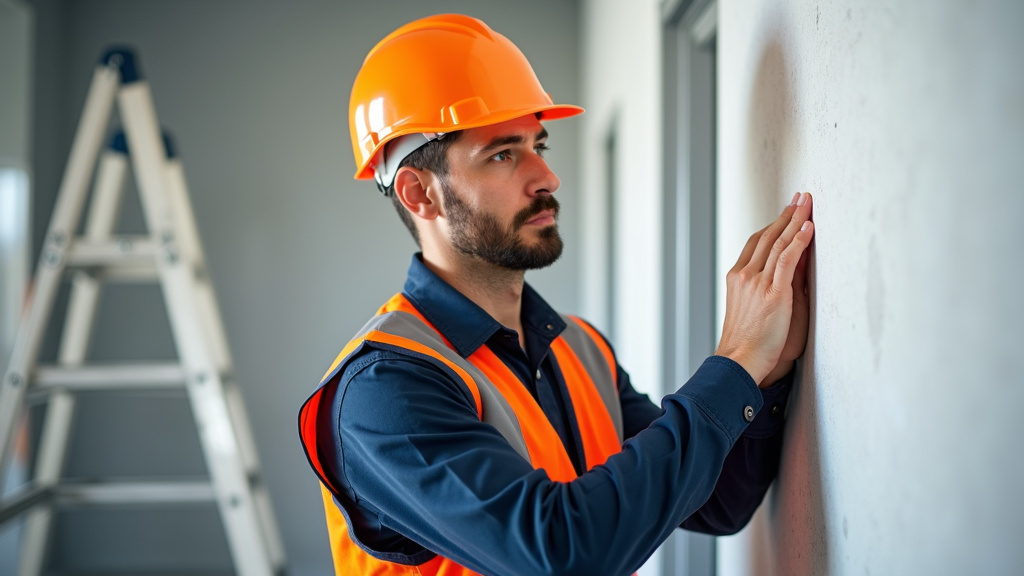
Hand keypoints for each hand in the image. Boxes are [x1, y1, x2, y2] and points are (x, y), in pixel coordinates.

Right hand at [715, 192, 813, 386]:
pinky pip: (786, 260)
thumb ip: (767, 286)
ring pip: (777, 243)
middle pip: (766, 236)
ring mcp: (756, 283)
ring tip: (808, 204)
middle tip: (800, 197)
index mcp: (736, 277)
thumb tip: (788, 271)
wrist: (739, 361)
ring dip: (795, 221)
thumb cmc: (747, 343)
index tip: (786, 212)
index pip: (756, 243)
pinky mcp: (773, 293)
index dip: (772, 225)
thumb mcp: (753, 308)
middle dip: (786, 215)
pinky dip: (798, 242)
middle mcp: (744, 275)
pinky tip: (808, 228)